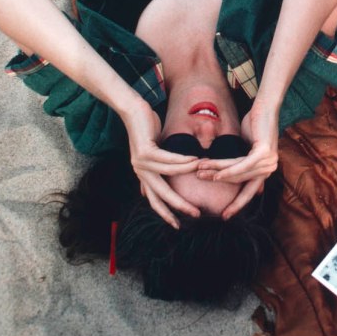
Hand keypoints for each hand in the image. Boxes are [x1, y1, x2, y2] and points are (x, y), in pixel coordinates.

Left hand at [123, 99, 200, 228]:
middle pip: (161, 195)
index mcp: (143, 174)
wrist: (133, 110)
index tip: (178, 225)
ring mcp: (141, 163)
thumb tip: (169, 173)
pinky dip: (182, 161)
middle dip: (178, 206)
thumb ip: (160, 163)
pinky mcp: (145, 152)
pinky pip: (167, 160)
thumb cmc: (147, 128)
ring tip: (203, 175)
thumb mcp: (155, 149)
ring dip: (187, 175)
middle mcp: (141, 172)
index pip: (155, 200)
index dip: (166, 213)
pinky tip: (194, 161)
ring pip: (167, 176)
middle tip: (195, 214)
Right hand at [193, 104, 278, 219]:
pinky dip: (227, 170)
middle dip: (218, 182)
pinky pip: (242, 166)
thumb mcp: (246, 148)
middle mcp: (269, 168)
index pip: (250, 192)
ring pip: (237, 173)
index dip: (237, 204)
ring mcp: (268, 162)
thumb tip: (230, 178)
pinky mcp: (264, 154)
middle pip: (240, 182)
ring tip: (200, 172)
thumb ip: (241, 163)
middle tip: (200, 182)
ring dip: (217, 173)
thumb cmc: (254, 124)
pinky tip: (215, 174)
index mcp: (265, 170)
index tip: (225, 215)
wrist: (264, 106)